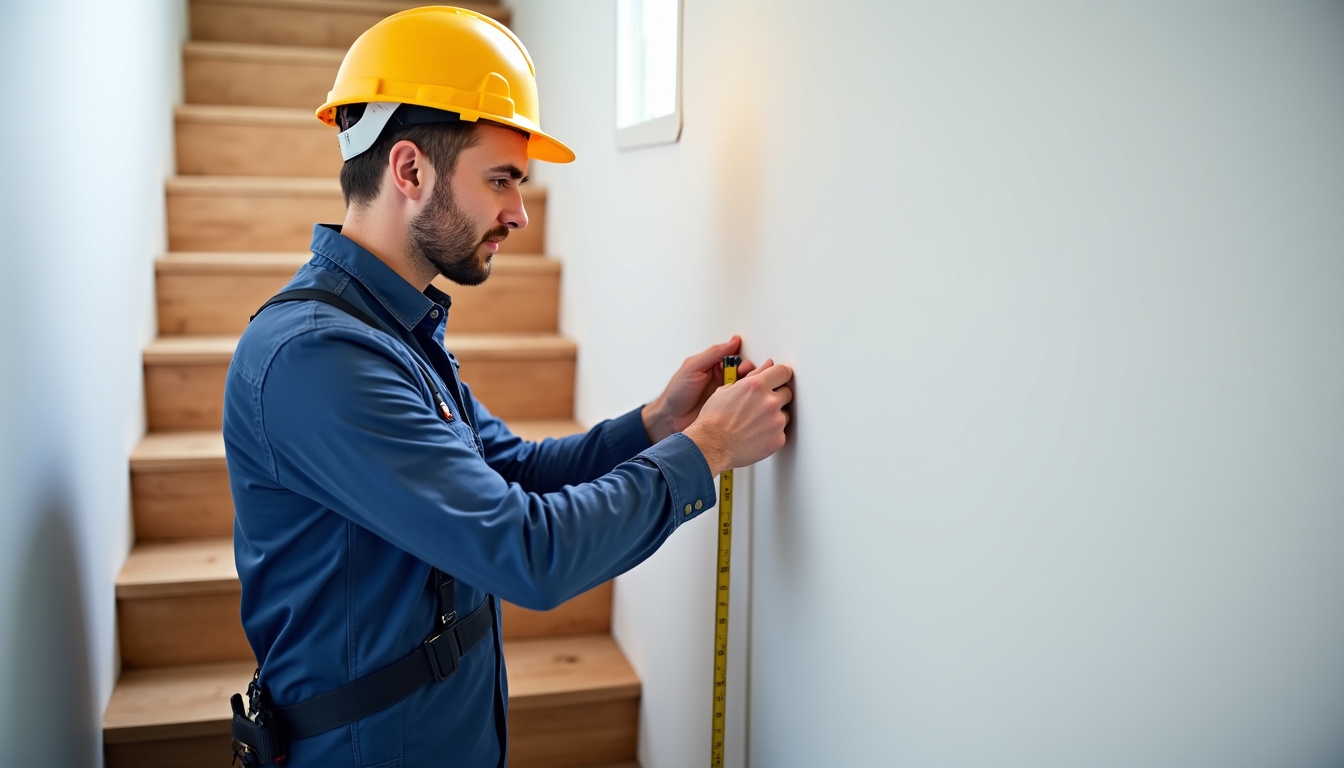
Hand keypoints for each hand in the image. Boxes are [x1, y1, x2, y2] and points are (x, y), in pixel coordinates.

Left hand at [641, 336, 758, 442]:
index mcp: (714, 365)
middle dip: (749, 374)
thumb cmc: (677, 393)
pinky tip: (748, 402)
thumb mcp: (692, 367)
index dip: (742, 361)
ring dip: (750, 388)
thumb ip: (713, 353)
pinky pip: (744, 402)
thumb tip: (733, 341)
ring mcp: (726, 393)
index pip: (736, 358)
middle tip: (746, 380)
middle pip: (745, 372)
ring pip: (747, 387)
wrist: (670, 418)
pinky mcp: (729, 408)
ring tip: (747, 392)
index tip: (744, 366)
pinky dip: (749, 401)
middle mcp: (722, 378)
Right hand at [682, 359, 792, 475]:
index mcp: (757, 385)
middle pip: (787, 392)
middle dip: (777, 396)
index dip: (781, 374)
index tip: (780, 378)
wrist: (710, 446)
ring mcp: (776, 421)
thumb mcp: (726, 390)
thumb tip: (767, 366)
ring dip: (775, 415)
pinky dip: (772, 433)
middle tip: (762, 404)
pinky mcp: (778, 439)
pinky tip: (757, 434)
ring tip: (756, 422)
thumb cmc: (713, 420)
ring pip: (785, 413)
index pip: (783, 372)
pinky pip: (781, 432)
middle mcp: (769, 402)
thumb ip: (752, 376)